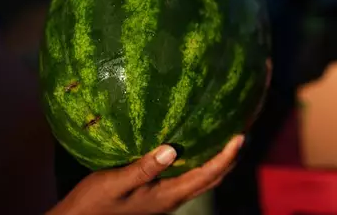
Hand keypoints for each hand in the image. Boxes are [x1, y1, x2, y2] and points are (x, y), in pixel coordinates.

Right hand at [47, 135, 243, 214]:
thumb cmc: (94, 202)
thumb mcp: (116, 183)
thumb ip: (144, 168)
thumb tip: (171, 149)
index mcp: (168, 196)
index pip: (208, 175)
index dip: (227, 156)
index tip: (241, 136)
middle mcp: (173, 198)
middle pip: (213, 178)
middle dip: (230, 158)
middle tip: (242, 133)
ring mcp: (168, 198)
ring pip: (204, 179)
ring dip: (220, 161)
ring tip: (228, 138)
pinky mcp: (160, 195)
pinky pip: (192, 178)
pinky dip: (203, 163)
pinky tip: (198, 147)